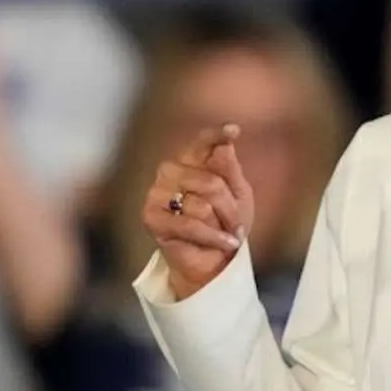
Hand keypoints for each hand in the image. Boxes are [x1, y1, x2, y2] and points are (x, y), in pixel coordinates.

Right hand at [142, 125, 254, 299]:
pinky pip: (190, 224)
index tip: (233, 131)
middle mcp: (170, 171)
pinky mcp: (151, 217)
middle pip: (211, 183)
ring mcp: (156, 193)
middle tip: (235, 223)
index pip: (202, 143)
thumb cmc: (226, 222)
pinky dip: (212, 236)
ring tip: (224, 233)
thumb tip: (225, 146)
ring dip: (221, 224)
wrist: (214, 259)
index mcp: (192, 160)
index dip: (216, 136)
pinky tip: (224, 242)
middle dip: (230, 207)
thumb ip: (231, 170)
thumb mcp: (239, 194)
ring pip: (202, 205)